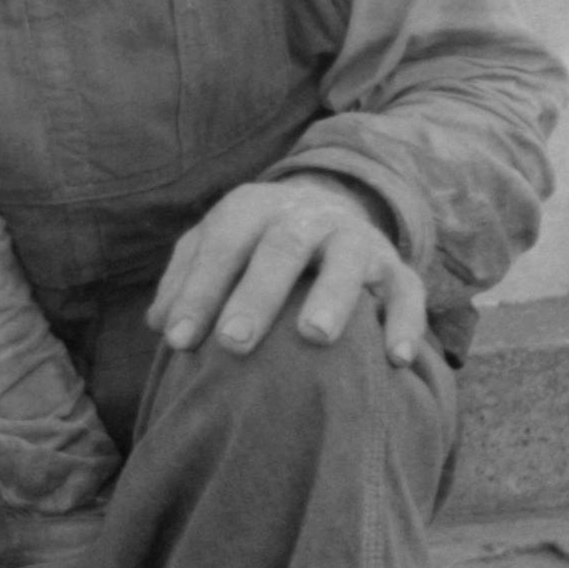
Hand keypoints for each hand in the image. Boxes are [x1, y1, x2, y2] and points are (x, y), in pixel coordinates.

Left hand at [145, 176, 427, 366]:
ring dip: (331, 297)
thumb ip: (186, 278)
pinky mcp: (396, 268)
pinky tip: (395, 359)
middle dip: (257, 294)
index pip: (222, 244)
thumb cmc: (254, 244)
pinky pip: (407, 292)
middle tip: (234, 343)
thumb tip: (160, 324)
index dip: (198, 291)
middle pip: (282, 248)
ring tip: (313, 336)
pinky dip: (404, 322)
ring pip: (347, 261)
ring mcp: (355, 240)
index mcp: (253, 208)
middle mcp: (307, 216)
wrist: (329, 210)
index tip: (178, 341)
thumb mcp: (217, 245)